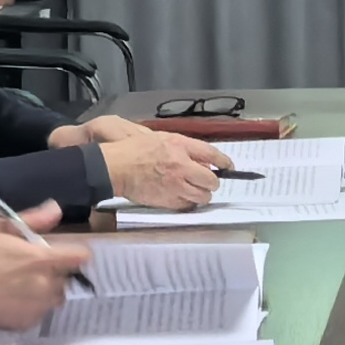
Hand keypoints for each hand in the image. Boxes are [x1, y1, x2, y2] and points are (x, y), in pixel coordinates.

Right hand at [0, 210, 91, 335]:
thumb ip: (33, 220)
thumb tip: (57, 209)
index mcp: (43, 260)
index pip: (80, 257)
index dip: (74, 254)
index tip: (63, 253)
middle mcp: (46, 286)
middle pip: (66, 280)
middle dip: (54, 274)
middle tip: (30, 269)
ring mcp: (37, 308)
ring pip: (54, 299)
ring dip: (44, 292)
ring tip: (19, 287)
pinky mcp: (26, 324)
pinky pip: (38, 314)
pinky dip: (30, 308)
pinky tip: (9, 301)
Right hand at [90, 124, 225, 209]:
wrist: (115, 168)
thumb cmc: (134, 150)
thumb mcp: (161, 139)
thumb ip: (183, 148)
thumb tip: (202, 160)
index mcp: (180, 146)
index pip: (212, 154)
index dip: (224, 161)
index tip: (229, 166)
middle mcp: (181, 166)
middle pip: (212, 180)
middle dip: (212, 182)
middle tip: (206, 182)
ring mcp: (175, 185)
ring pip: (203, 196)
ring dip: (202, 194)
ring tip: (194, 191)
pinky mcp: (168, 200)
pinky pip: (188, 205)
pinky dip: (188, 203)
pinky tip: (181, 197)